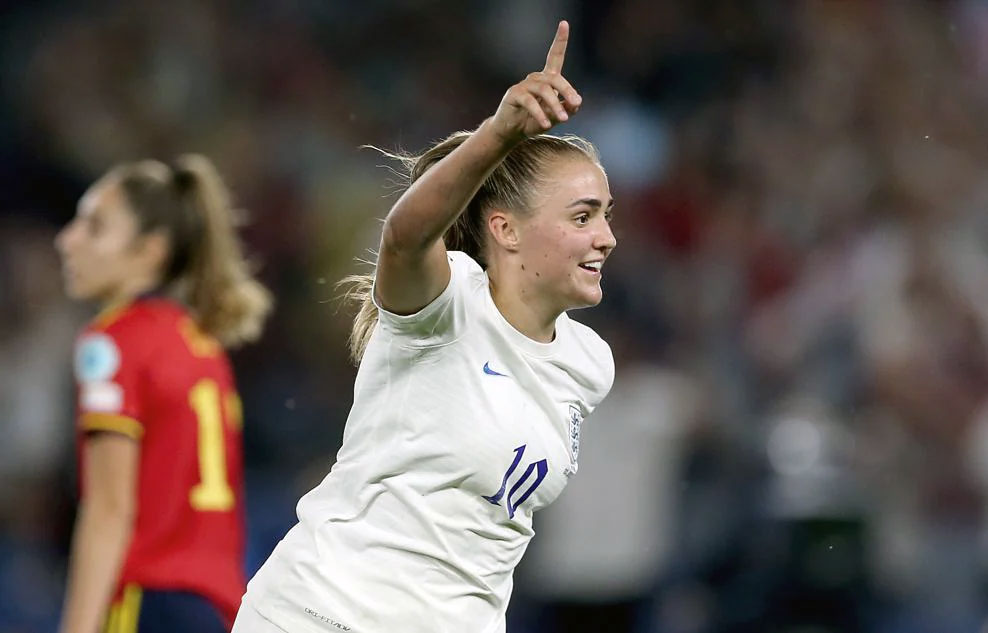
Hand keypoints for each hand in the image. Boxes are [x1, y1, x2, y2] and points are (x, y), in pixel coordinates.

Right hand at [488, 20, 582, 143]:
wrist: (512, 132)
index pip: (555, 56)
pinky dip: (540, 113)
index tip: (564, 23)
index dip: (560, 40)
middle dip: (567, 90)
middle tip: (576, 103)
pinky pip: (530, 102)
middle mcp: (536, 79)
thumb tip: (576, 102)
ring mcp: (524, 85)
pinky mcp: (514, 94)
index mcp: (547, 79)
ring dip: (555, 105)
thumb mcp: (554, 117)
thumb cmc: (533, 121)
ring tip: (563, 119)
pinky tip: (546, 124)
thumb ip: (566, 109)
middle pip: (554, 78)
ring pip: (544, 90)